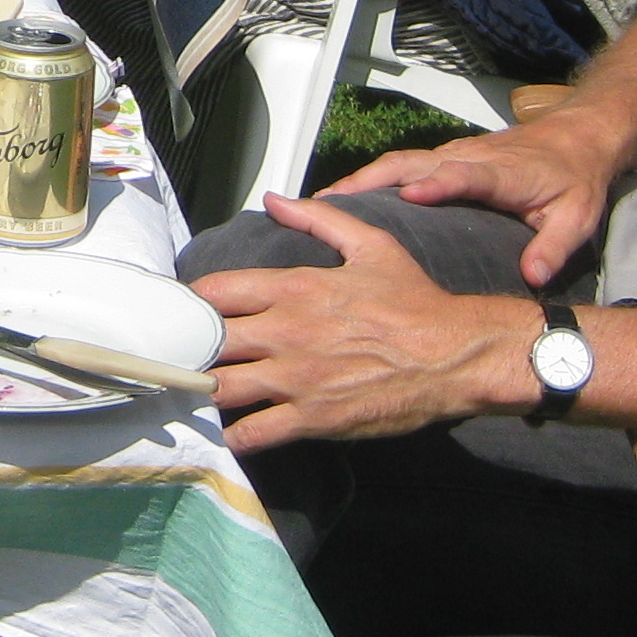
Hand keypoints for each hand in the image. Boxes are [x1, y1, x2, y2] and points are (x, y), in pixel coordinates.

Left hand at [195, 194, 527, 447]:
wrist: (455, 354)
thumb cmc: (415, 300)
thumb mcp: (370, 244)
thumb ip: (317, 218)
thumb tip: (274, 199)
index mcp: (294, 287)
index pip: (215, 292)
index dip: (191, 304)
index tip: (185, 315)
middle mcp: (286, 330)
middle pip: (208, 341)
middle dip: (190, 350)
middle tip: (182, 359)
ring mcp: (296, 377)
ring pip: (221, 387)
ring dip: (202, 394)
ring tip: (194, 397)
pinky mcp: (312, 418)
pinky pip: (253, 433)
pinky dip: (233, 436)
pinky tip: (227, 434)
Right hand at [324, 112, 624, 285]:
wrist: (576, 138)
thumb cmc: (575, 179)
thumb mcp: (578, 216)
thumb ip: (555, 246)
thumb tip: (533, 276)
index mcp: (500, 173)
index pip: (463, 176)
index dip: (437, 185)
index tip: (409, 197)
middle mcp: (468, 158)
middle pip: (411, 164)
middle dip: (370, 182)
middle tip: (328, 205)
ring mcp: (452, 156)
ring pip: (399, 164)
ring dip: (360, 182)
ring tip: (319, 205)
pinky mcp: (445, 159)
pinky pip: (401, 167)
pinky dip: (371, 180)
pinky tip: (345, 202)